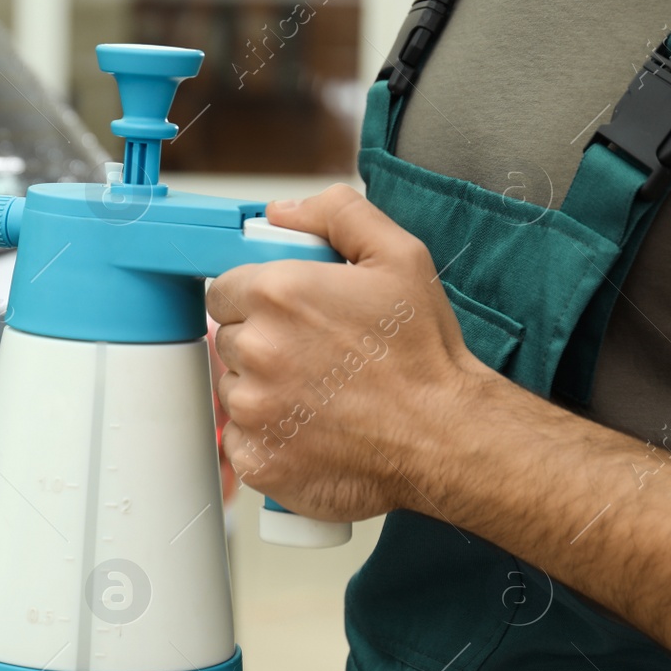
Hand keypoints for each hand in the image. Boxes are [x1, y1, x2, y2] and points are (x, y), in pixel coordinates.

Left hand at [206, 184, 494, 521]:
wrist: (446, 436)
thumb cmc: (423, 354)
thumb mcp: (399, 257)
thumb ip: (336, 215)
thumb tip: (281, 211)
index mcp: (276, 293)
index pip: (224, 290)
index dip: (256, 301)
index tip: (290, 317)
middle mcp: (255, 349)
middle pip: (228, 339)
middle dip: (263, 343)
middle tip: (315, 356)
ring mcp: (251, 409)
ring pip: (233, 389)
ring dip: (263, 390)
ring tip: (320, 394)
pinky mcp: (256, 458)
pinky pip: (240, 439)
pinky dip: (267, 436)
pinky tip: (311, 429)